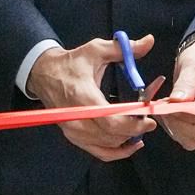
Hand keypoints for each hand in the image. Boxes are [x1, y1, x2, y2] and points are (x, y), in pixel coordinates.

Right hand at [26, 36, 155, 161]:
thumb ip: (124, 49)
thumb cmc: (72, 63)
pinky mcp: (75, 138)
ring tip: (142, 126)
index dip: (133, 124)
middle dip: (135, 129)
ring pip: (109, 145)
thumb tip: (149, 41)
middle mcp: (77, 119)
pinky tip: (132, 143)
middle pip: (113, 135)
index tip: (149, 118)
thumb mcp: (96, 50)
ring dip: (129, 138)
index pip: (110, 121)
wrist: (45, 74)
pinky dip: (119, 152)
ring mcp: (75, 132)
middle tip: (149, 118)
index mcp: (83, 97)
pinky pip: (101, 153)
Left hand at [165, 34, 194, 150]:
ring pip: (189, 138)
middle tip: (164, 102)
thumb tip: (177, 101)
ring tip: (165, 103)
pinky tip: (167, 109)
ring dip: (173, 123)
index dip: (189, 114)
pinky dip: (171, 125)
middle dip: (178, 119)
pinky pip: (183, 136)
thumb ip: (187, 83)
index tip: (172, 103)